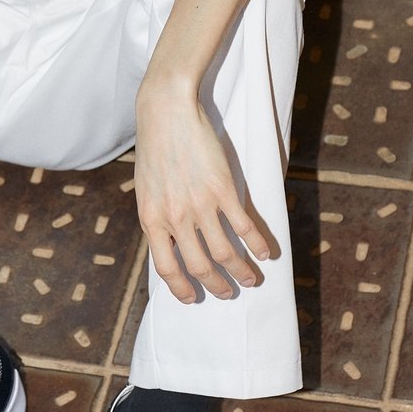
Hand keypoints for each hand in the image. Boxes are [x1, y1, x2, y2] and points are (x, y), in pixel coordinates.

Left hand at [134, 75, 269, 303]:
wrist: (166, 113)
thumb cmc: (155, 149)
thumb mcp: (146, 189)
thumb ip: (158, 216)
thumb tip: (168, 241)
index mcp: (151, 219)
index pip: (165, 268)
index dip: (180, 288)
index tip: (191, 298)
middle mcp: (175, 218)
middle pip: (199, 266)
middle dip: (216, 286)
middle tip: (228, 293)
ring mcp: (199, 205)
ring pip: (225, 253)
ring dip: (241, 272)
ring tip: (251, 279)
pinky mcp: (222, 189)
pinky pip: (244, 227)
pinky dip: (258, 245)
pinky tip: (267, 254)